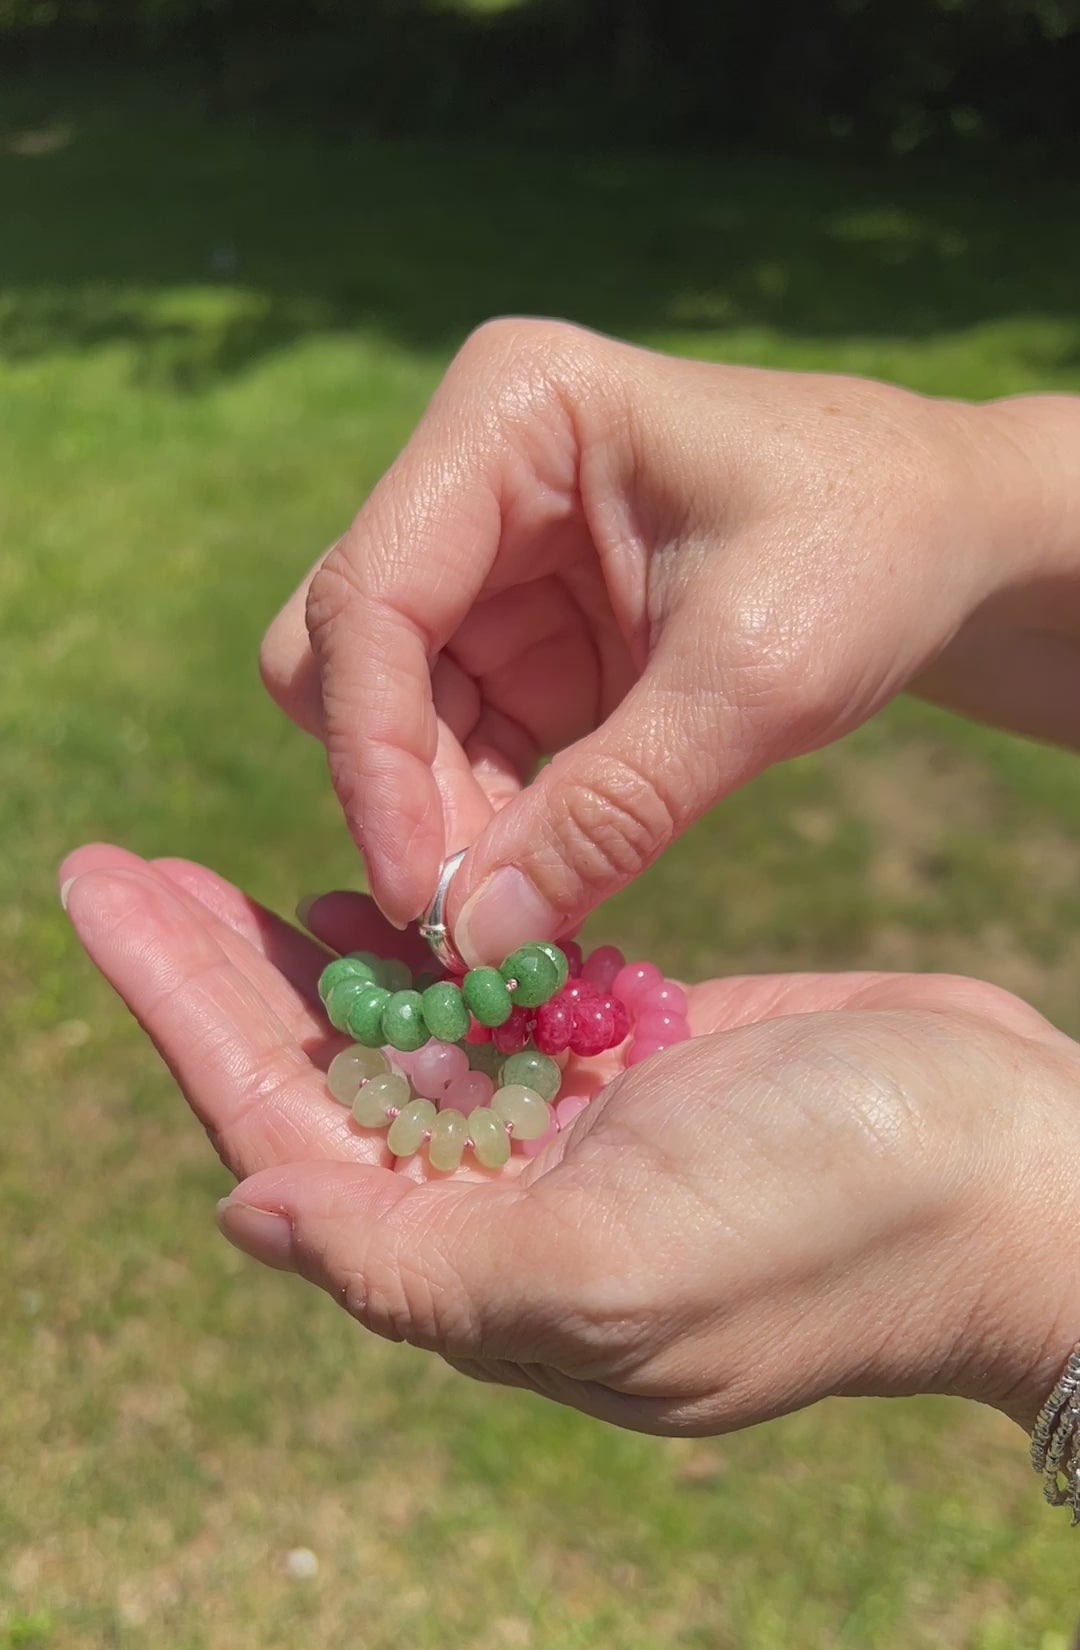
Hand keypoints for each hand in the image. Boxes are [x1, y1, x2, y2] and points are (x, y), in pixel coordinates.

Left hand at [61, 843, 1079, 1437]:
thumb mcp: (614, 1267)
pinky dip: (432, 951)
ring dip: (307, 959)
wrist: (1019, 1180)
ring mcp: (581, 1132)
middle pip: (322, 1080)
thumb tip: (244, 1212)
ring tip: (212, 877)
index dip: (186, 1015)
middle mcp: (512, 1205)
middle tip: (119, 866)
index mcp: (482, 1264)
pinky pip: (502, 1007)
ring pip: (401, 1040)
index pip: (283, 1131)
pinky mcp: (646, 1061)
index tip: (106, 897)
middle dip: (217, 973)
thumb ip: (420, 1260)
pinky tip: (367, 902)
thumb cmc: (832, 1223)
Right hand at [261, 320, 1079, 961]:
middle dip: (404, 794)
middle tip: (480, 921)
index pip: (371, 598)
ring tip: (530, 912)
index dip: (372, 758)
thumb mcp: (754, 683)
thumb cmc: (873, 555)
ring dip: (445, 823)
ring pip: (389, 717)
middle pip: (351, 658)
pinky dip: (486, 824)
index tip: (417, 897)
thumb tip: (478, 943)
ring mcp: (486, 559)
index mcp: (511, 414)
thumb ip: (612, 811)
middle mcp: (470, 476)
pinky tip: (546, 882)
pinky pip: (452, 749)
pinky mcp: (516, 636)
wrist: (949, 540)